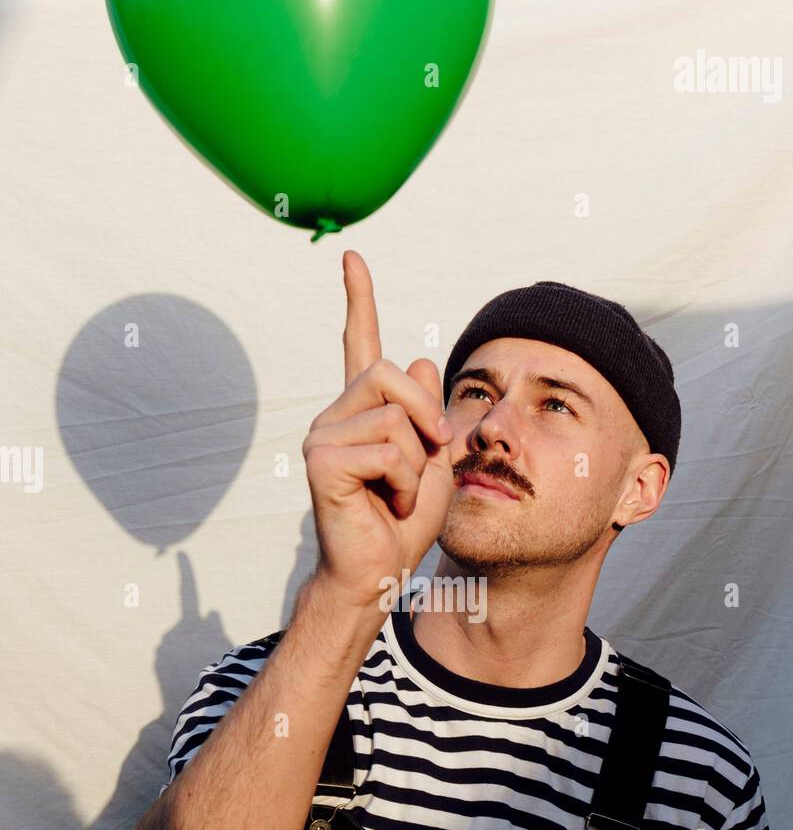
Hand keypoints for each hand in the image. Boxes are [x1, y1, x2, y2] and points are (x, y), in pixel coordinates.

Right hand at [302, 250, 454, 611]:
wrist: (379, 572)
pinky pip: (387, 449)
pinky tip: (383, 505)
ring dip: (416, 462)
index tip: (352, 257)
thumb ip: (432, 415)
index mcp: (362, 412)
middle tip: (429, 460)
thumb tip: (423, 359)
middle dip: (428, 417)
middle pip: (393, 374)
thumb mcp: (434, 463)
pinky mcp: (320, 460)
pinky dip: (402, 483)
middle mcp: (335, 416)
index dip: (358, 300)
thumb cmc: (402, 523)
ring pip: (396, 417)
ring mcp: (322, 435)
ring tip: (395, 494)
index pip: (358, 345)